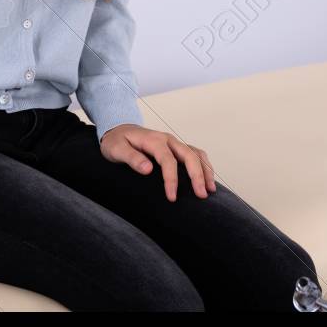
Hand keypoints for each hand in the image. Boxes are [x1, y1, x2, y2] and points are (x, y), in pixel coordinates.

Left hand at [99, 124, 216, 201]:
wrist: (118, 129)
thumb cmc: (116, 141)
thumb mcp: (116, 149)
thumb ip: (131, 158)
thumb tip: (148, 169)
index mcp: (154, 140)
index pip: (168, 160)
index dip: (172, 179)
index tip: (172, 197)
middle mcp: (168, 139)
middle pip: (189, 155)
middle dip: (197, 175)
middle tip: (201, 195)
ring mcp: (174, 143)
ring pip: (196, 154)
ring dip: (205, 170)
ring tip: (210, 189)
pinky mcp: (176, 147)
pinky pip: (195, 154)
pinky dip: (204, 165)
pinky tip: (207, 178)